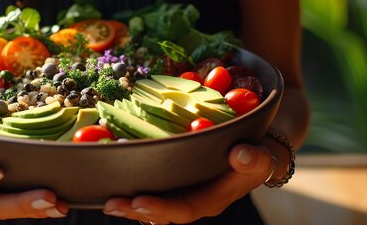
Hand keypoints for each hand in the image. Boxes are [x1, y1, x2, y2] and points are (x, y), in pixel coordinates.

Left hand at [102, 143, 274, 223]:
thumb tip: (240, 154)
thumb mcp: (261, 157)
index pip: (183, 209)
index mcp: (211, 199)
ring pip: (151, 203)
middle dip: (134, 209)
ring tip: (105, 199)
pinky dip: (131, 187)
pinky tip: (112, 181)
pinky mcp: (173, 182)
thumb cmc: (256, 157)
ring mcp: (181, 193)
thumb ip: (254, 159)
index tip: (139, 202)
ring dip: (128, 203)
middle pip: (160, 211)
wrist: (254, 155)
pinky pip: (151, 188)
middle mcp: (192, 200)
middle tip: (110, 203)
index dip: (160, 208)